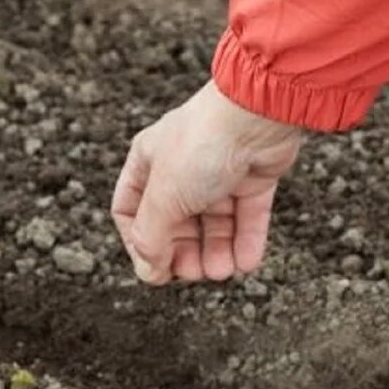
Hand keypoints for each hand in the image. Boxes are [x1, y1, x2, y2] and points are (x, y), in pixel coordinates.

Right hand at [111, 82, 302, 283]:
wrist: (256, 115)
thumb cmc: (202, 145)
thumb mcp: (164, 197)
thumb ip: (152, 239)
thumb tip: (149, 272)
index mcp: (149, 163)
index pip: (132, 211)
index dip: (140, 243)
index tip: (155, 268)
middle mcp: (182, 167)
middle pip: (176, 224)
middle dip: (185, 253)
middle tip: (194, 273)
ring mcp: (219, 173)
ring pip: (214, 225)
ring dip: (217, 252)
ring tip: (223, 271)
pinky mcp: (253, 178)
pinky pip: (246, 218)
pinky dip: (246, 242)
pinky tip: (246, 263)